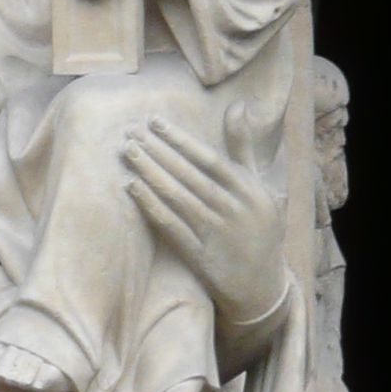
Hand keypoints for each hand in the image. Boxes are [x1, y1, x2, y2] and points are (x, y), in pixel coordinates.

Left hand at [123, 106, 289, 343]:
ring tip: (127, 153)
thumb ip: (244, 147)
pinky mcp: (200, 256)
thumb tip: (237, 105)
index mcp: (248, 189)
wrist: (263, 285)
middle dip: (157, 151)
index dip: (180, 139)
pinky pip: (171, 226)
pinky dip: (151, 206)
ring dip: (150, 173)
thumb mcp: (259, 186)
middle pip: (188, 175)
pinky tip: (131, 187)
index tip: (154, 121)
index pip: (208, 158)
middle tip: (129, 132)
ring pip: (177, 197)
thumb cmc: (259, 227)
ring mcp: (216, 233)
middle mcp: (233, 209)